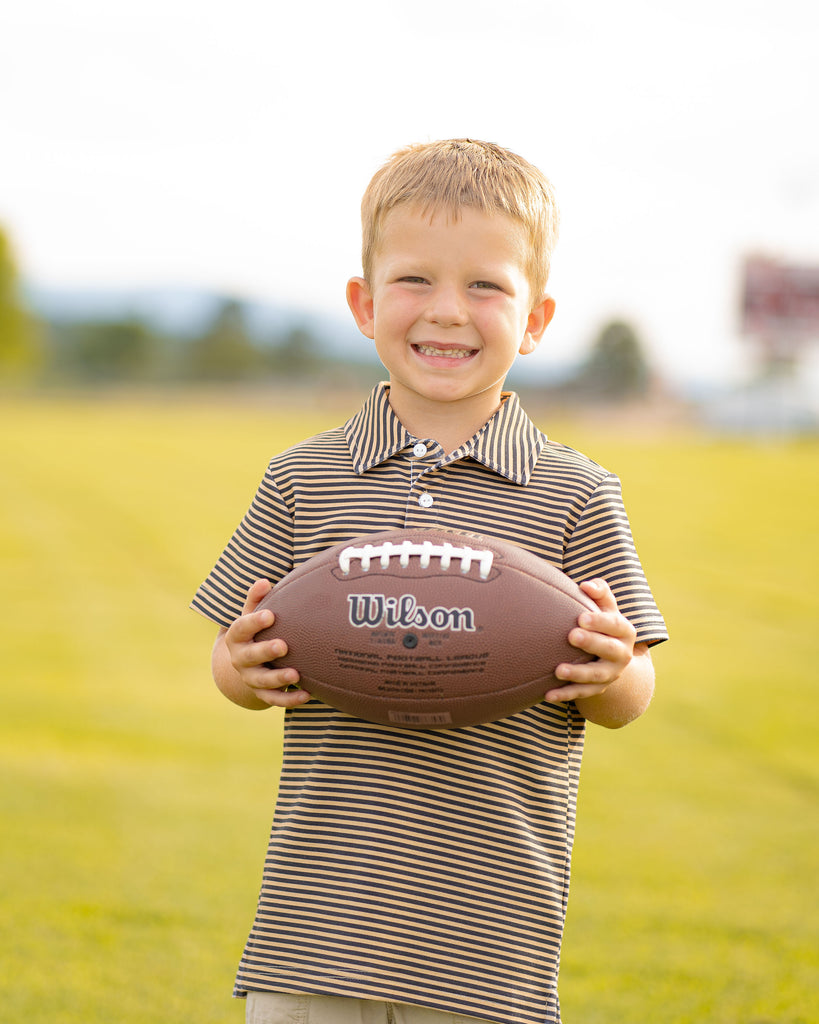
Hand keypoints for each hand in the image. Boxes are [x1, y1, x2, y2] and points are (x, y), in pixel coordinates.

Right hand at [221, 578, 310, 707]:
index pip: (241, 628)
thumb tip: (264, 581)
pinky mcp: (262, 693)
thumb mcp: (252, 615)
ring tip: (295, 675)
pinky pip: (275, 699)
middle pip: (249, 656)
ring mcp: (251, 678)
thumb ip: (257, 599)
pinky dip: (290, 699)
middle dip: (265, 651)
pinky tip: (307, 694)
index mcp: (237, 637)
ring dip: (278, 679)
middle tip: (283, 646)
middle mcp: (240, 659)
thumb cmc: (255, 631)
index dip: (253, 622)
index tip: (270, 615)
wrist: (245, 664)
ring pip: (262, 681)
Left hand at [545, 578, 636, 703]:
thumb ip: (599, 592)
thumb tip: (585, 585)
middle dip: (591, 643)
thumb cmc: (601, 622)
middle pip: (609, 650)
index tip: (581, 617)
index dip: (600, 621)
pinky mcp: (597, 689)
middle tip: (571, 636)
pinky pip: (582, 694)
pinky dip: (565, 694)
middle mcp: (622, 654)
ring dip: (577, 673)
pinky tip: (548, 695)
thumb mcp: (605, 606)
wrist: (611, 655)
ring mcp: (611, 674)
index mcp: (625, 631)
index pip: (615, 625)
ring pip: (596, 675)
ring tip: (558, 670)